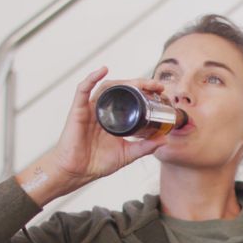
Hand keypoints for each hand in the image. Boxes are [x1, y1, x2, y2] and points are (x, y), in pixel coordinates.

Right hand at [50, 66, 168, 187]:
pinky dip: (91, 78)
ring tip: (140, 82)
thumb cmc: (98, 163)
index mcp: (114, 118)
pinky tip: (103, 71)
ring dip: (123, 81)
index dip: (144, 91)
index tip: (159, 90)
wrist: (78, 172)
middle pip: (121, 89)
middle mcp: (103, 110)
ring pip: (107, 87)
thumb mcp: (128, 154)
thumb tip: (165, 140)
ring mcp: (90, 109)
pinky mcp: (78, 110)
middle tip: (155, 85)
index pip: (130, 97)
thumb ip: (145, 147)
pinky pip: (82, 90)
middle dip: (139, 84)